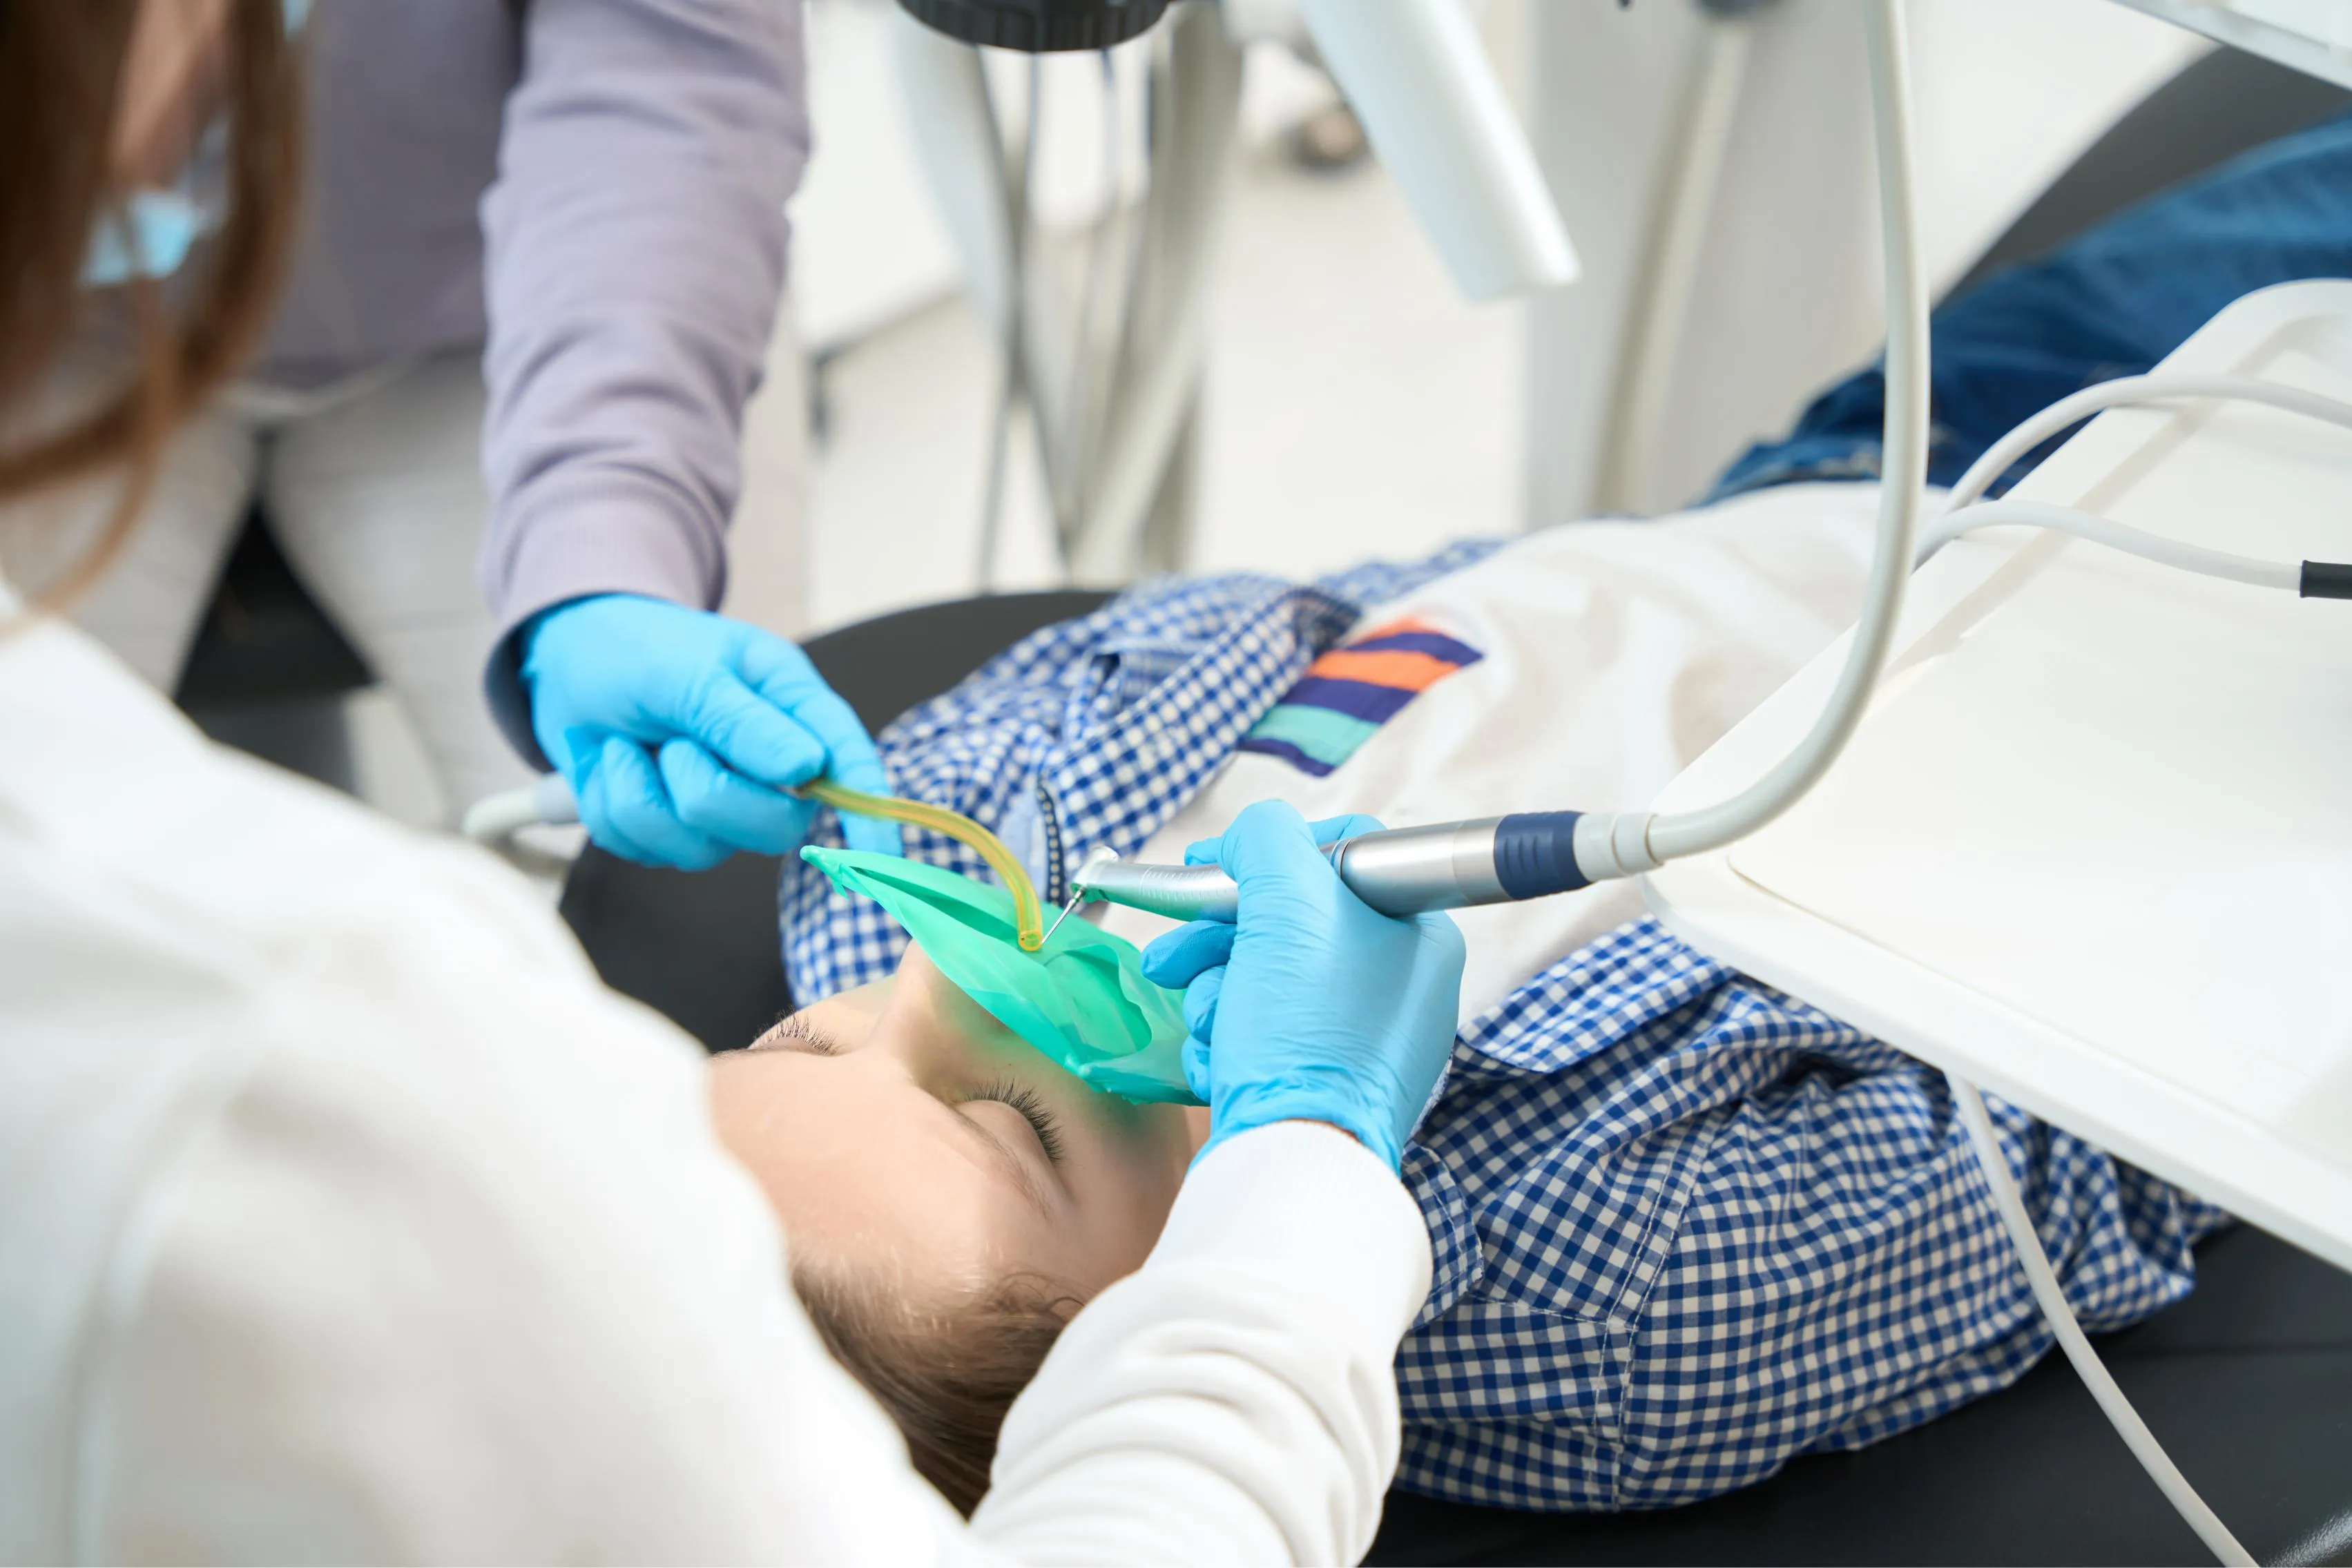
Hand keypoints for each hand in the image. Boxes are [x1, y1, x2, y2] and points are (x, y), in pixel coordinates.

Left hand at [522, 594, 900, 869]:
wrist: (568, 659)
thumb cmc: (640, 647)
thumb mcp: (688, 670)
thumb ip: (744, 722)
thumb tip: (807, 769)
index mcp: (791, 708)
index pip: (845, 763)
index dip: (867, 812)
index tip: (879, 858)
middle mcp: (767, 764)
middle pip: (774, 825)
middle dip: (708, 792)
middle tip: (671, 743)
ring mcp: (721, 804)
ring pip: (701, 844)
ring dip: (646, 793)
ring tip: (629, 743)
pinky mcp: (671, 829)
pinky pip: (645, 847)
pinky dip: (612, 803)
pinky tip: (610, 763)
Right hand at [1140, 802, 1464, 1171]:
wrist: (1297, 1156)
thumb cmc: (1307, 1028)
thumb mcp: (1288, 902)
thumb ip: (1266, 838)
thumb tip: (1248, 835)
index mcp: (1416, 931)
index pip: (1341, 851)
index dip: (1266, 851)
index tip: (1208, 864)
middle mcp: (1400, 982)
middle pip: (1289, 920)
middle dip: (1220, 938)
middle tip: (1173, 955)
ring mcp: (1363, 1037)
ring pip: (1266, 978)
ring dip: (1218, 994)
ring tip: (1211, 1022)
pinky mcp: (1324, 1081)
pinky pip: (1265, 1033)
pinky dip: (1231, 1041)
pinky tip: (1223, 1060)